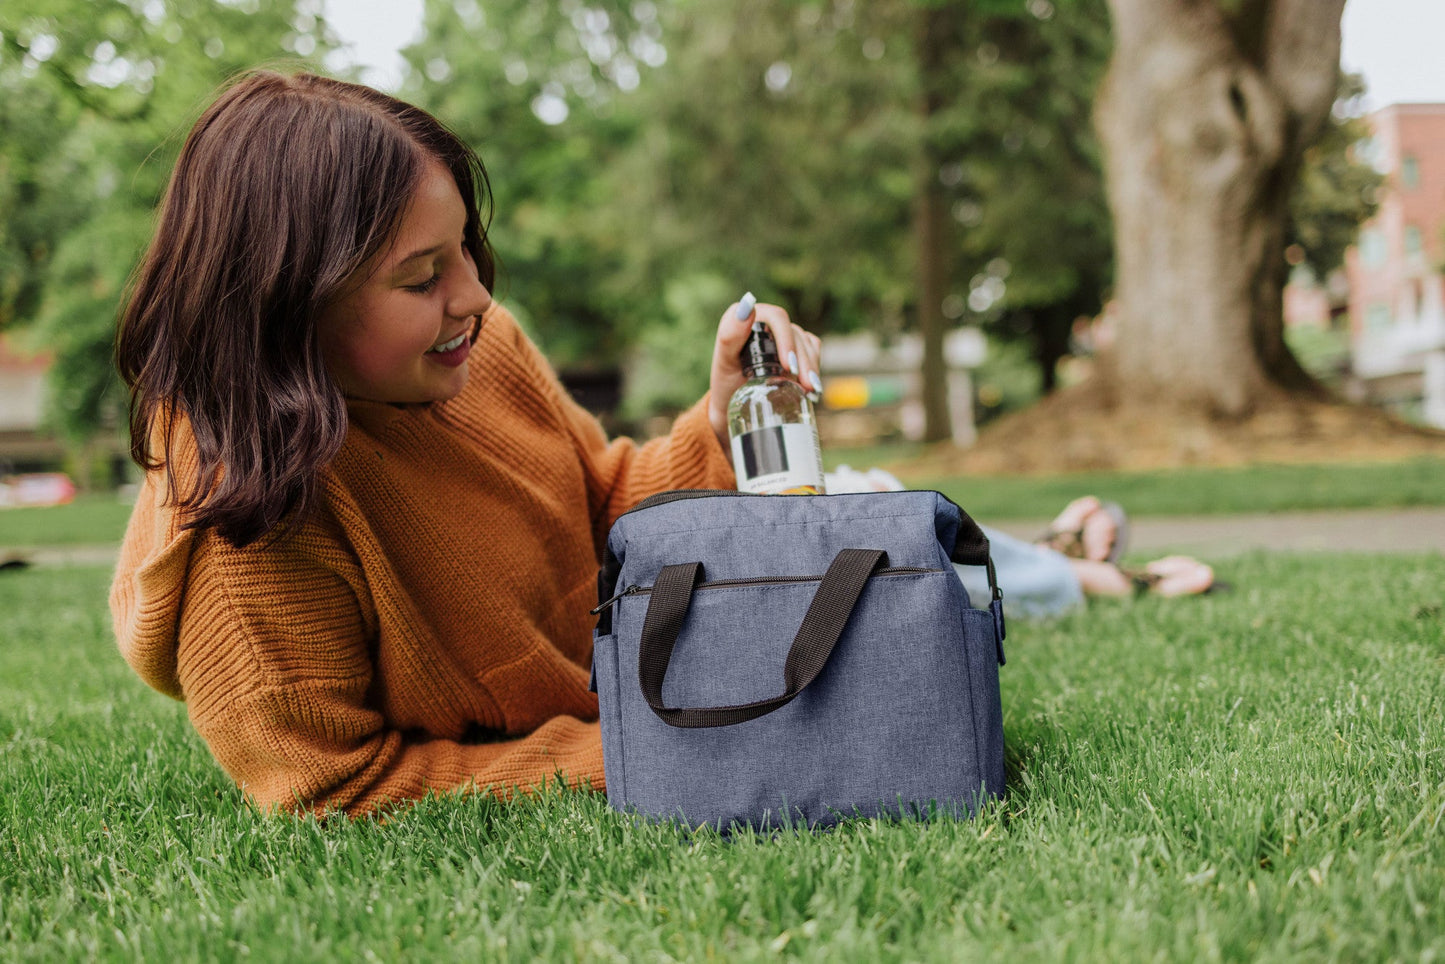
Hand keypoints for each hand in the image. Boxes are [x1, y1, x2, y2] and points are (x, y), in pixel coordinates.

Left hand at [707, 295, 822, 447]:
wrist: (733, 402)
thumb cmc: (725, 381)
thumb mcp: (723, 362)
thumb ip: (729, 335)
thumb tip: (747, 305)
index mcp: (748, 316)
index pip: (777, 319)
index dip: (786, 340)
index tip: (789, 366)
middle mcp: (767, 321)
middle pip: (795, 334)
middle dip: (803, 361)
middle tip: (806, 386)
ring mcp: (783, 334)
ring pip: (807, 344)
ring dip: (812, 367)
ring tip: (811, 391)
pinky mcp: (795, 346)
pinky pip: (812, 351)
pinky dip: (814, 368)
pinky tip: (812, 388)